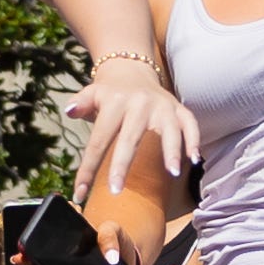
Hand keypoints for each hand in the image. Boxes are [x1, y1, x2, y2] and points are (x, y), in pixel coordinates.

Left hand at [63, 68, 198, 195]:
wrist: (133, 72)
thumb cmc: (110, 94)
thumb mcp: (92, 94)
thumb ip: (80, 103)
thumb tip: (69, 111)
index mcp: (115, 103)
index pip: (99, 139)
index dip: (87, 168)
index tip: (79, 193)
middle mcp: (140, 104)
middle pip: (131, 138)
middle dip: (122, 165)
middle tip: (115, 190)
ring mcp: (162, 106)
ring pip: (169, 130)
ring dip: (171, 151)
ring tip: (171, 174)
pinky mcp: (179, 108)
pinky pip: (190, 124)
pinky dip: (194, 141)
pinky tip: (193, 160)